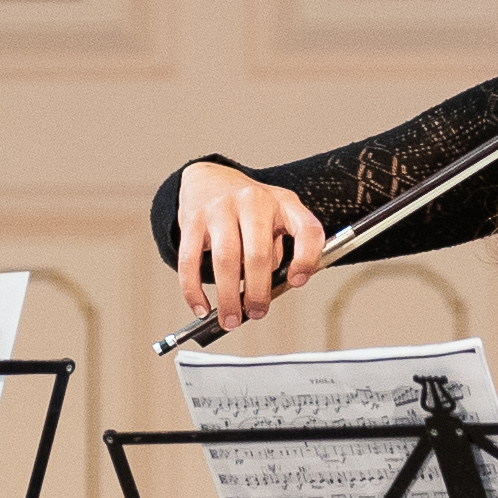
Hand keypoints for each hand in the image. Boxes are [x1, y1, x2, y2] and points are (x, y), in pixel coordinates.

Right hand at [169, 162, 328, 327]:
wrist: (210, 178)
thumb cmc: (250, 209)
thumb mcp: (277, 216)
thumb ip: (280, 251)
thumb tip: (266, 294)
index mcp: (283, 203)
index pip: (307, 228)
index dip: (307, 258)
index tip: (297, 282)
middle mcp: (253, 201)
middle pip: (259, 253)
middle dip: (258, 292)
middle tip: (256, 312)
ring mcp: (220, 208)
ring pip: (225, 259)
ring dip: (228, 296)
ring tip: (230, 319)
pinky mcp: (193, 220)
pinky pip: (190, 260)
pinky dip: (194, 290)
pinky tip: (201, 306)